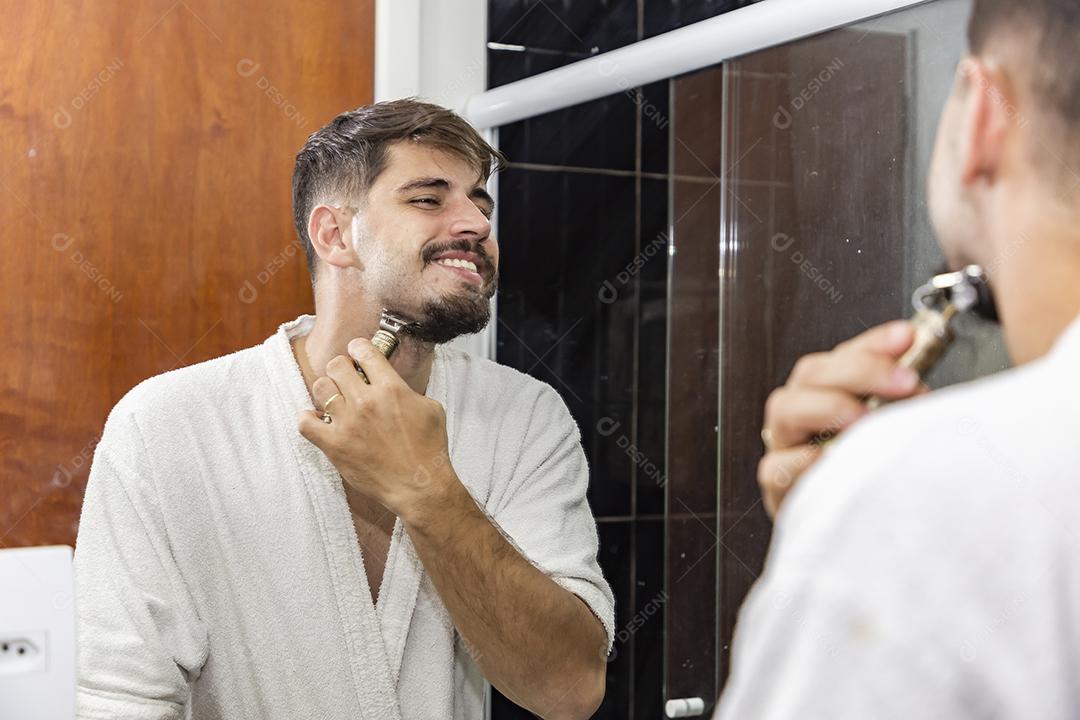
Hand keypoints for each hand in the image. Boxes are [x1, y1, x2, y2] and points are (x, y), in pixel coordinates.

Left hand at [297, 338, 452, 517]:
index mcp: (391, 388)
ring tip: (335, 399)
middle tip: (348, 378)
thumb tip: (391, 382)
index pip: (364, 351)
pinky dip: (308, 418)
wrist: (420, 485)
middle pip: (337, 365)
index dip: (358, 348)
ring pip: (320, 387)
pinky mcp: (334, 445)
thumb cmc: (429, 450)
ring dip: (328, 390)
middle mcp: (366, 402)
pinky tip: (317, 419)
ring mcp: (347, 423)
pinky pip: (305, 423)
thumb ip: (407, 390)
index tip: (357, 352)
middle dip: (343, 368)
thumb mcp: (430, 408)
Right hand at [757, 321, 924, 518]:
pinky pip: (777, 467)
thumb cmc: (875, 475)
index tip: (907, 337)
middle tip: (905, 382)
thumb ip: (904, 404)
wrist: (859, 533)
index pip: (843, 355)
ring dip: (829, 407)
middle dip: (860, 370)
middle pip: (812, 373)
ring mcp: (786, 446)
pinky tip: (829, 458)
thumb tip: (924, 382)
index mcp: (828, 393)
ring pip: (786, 409)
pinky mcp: (779, 487)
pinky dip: (802, 460)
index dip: (874, 343)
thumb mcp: (896, 431)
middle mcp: (802, 413)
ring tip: (865, 420)